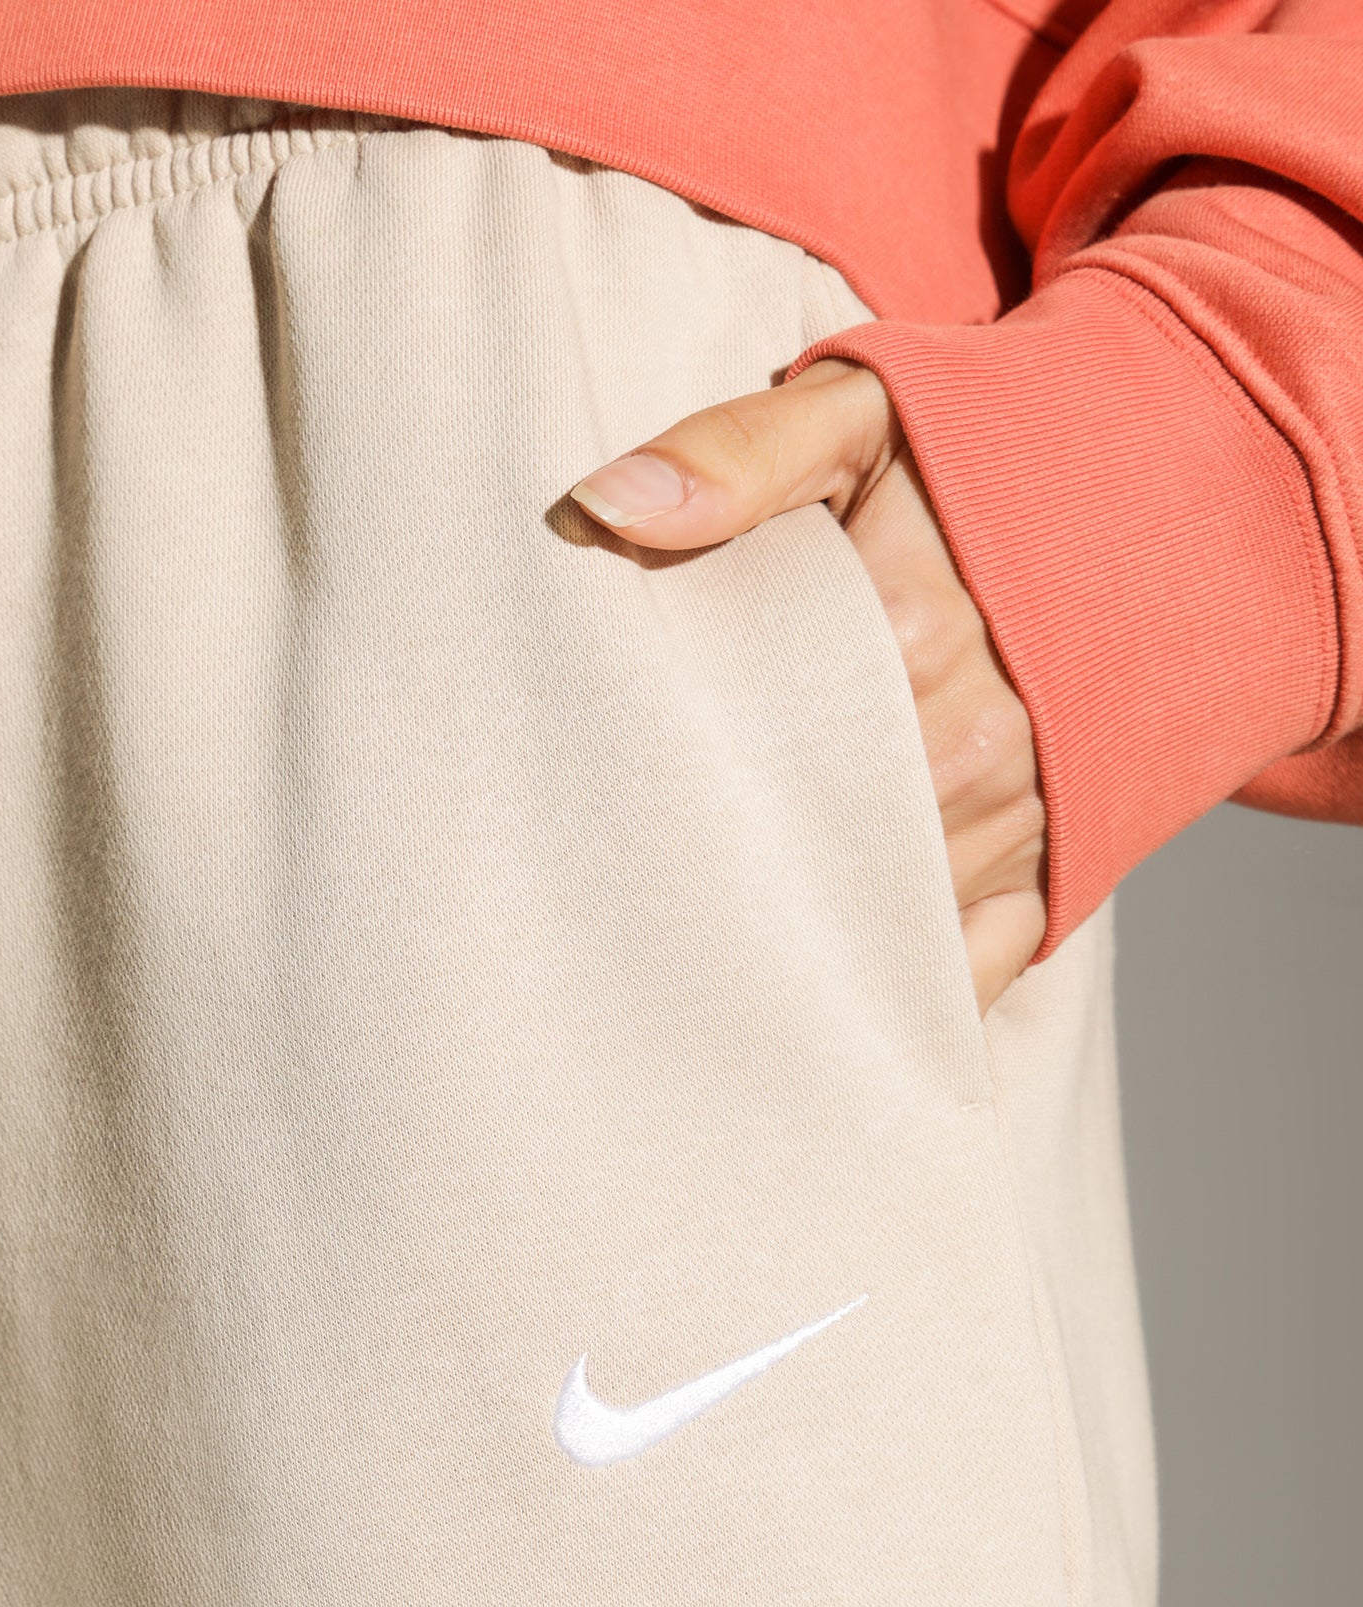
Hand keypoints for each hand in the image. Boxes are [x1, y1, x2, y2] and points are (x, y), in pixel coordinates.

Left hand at [569, 360, 1046, 1013]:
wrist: (1187, 488)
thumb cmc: (996, 452)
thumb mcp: (862, 414)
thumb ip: (733, 456)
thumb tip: (599, 510)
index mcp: (905, 638)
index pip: (749, 749)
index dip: (663, 786)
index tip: (586, 814)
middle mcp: (967, 749)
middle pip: (805, 853)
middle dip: (715, 883)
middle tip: (612, 923)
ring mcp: (1017, 819)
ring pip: (875, 926)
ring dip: (790, 953)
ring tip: (686, 983)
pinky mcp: (1057, 867)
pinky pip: (968, 971)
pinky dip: (896, 1001)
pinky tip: (813, 1026)